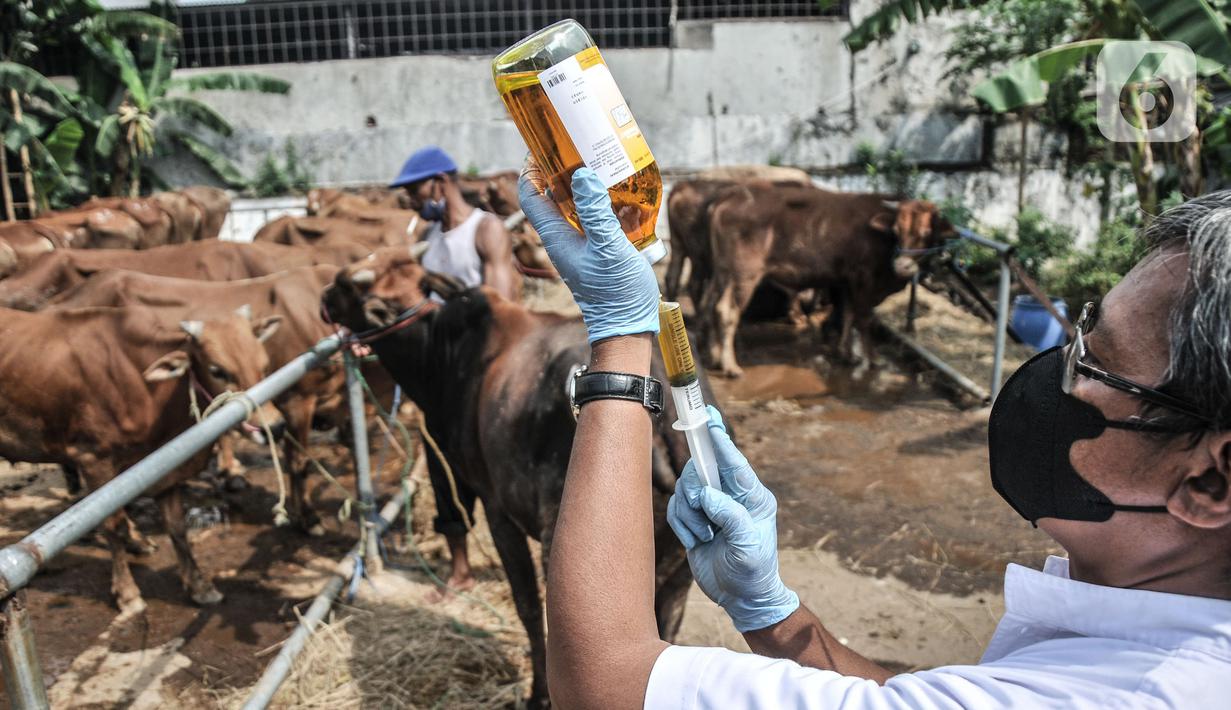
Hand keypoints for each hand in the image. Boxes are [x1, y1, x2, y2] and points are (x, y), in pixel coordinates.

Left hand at [518, 163, 658, 342]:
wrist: (628, 327)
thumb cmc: (616, 293)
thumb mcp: (609, 248)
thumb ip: (596, 213)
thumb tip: (582, 176)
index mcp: (557, 237)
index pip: (531, 197)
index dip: (531, 170)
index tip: (544, 147)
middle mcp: (564, 239)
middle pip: (554, 196)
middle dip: (565, 171)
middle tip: (583, 147)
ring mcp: (581, 246)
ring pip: (577, 207)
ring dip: (588, 186)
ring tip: (606, 165)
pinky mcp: (599, 251)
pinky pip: (597, 220)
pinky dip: (606, 205)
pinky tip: (626, 196)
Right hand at [667, 406, 798, 632]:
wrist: (741, 597)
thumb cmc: (752, 572)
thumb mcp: (747, 547)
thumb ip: (731, 516)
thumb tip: (708, 495)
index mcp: (753, 496)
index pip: (735, 461)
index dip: (720, 440)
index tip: (709, 419)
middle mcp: (732, 495)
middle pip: (702, 469)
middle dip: (695, 489)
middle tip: (700, 509)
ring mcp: (713, 504)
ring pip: (686, 488)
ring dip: (688, 514)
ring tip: (704, 536)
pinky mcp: (696, 516)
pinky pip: (676, 507)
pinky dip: (681, 524)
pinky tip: (697, 541)